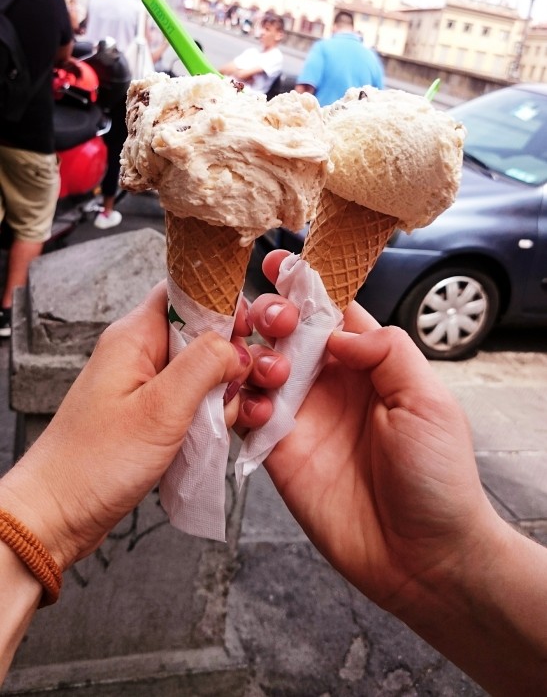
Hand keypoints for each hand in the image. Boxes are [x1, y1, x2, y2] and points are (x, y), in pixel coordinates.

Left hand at [0, 282, 290, 570]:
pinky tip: (217, 434)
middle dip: (230, 357)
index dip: (222, 305)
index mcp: (135, 337)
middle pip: (201, 333)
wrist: (58, 514)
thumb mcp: (160, 409)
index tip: (247, 332)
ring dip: (223, 392)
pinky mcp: (151, 414)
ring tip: (228, 418)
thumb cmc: (94, 463)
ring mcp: (146, 385)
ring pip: (202, 370)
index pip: (186, 293)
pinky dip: (209, 414)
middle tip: (241, 386)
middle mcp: (140, 353)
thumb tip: (235, 345)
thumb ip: (203, 365)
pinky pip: (192, 400)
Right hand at [257, 251, 503, 622]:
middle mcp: (330, 384)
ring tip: (261, 364)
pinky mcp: (278, 453)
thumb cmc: (438, 478)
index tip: (277, 262)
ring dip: (250, 355)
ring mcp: (301, 417)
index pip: (330, 312)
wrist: (422, 557)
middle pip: (286, 333)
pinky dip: (238, 402)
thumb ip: (386, 351)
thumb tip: (336, 329)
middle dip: (269, 316)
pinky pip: (245, 416)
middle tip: (268, 320)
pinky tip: (248, 403)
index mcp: (369, 364)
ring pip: (258, 368)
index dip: (304, 286)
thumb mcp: (428, 400)